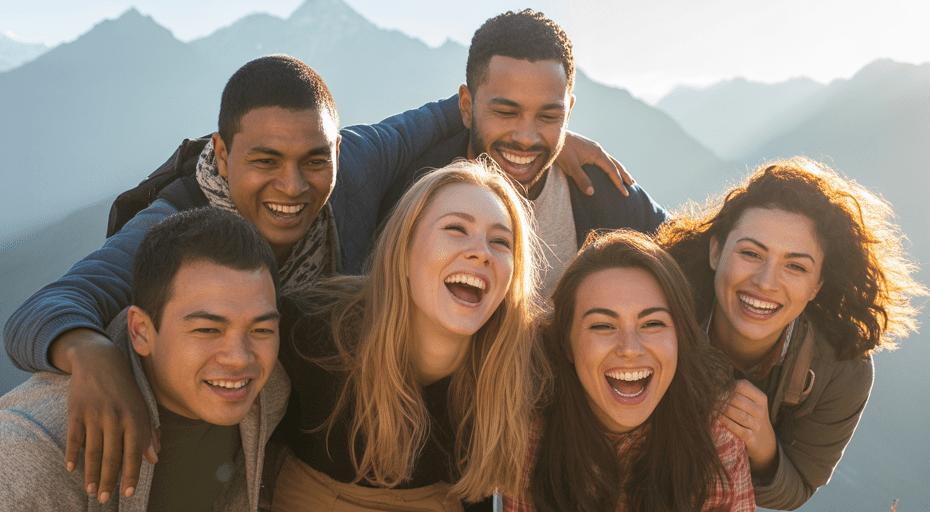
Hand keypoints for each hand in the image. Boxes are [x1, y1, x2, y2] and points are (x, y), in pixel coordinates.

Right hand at [51, 328, 158, 502]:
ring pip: (92, 451)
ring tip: (91, 490)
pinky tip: (71, 469)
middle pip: (111, 456)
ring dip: (91, 474)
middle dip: (109, 480)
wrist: (100, 361)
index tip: (128, 492)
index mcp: (135, 416)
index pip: (134, 452)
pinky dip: (72, 455)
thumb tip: (154, 458)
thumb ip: (148, 432)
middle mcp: (115, 416)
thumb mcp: (143, 406)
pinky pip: (73, 438)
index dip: (131, 474)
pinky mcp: (76, 411)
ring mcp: (94, 414)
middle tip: (105, 498)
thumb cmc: (126, 388)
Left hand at [556, 131, 633, 195]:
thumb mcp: (571, 166)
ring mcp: (593, 148)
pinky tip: (607, 169)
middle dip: (624, 174)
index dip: (618, 182)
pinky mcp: (587, 148)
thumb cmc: (561, 151)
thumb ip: (581, 179)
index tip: (625, 192)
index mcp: (597, 153)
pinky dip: (609, 165)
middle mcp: (598, 149)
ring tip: (624, 177)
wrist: (552, 135)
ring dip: (618, 169)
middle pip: (615, 163)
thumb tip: (592, 192)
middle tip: (632, 184)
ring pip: (610, 160)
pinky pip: (603, 158)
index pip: (612, 169)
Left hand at [720, 379, 777, 477]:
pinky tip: (719, 420)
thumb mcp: (749, 402)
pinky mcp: (753, 439)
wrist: (763, 440)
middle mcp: (761, 410)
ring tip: (711, 408)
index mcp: (760, 398)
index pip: (742, 386)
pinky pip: (741, 430)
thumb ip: (736, 392)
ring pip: (740, 415)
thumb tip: (715, 379)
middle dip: (721, 399)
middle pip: (737, 400)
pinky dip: (728, 424)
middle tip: (709, 399)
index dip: (726, 386)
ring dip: (723, 411)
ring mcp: (758, 425)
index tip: (715, 389)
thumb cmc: (750, 415)